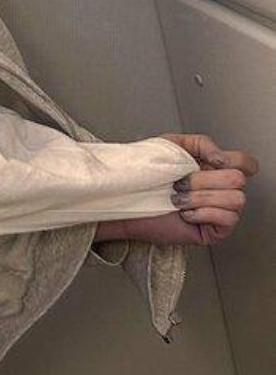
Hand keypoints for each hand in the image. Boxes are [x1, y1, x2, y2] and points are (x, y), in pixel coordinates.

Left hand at [115, 132, 259, 247]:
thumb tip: (222, 158)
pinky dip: (203, 213)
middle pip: (238, 179)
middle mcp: (221, 189)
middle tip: (180, 183)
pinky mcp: (215, 231)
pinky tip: (185, 214)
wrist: (128, 198)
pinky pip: (228, 219)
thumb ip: (202, 143)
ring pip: (235, 199)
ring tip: (178, 199)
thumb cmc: (146, 174)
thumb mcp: (172, 144)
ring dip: (201, 197)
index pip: (246, 163)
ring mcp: (220, 210)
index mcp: (214, 168)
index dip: (238, 161)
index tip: (211, 162)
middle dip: (204, 179)